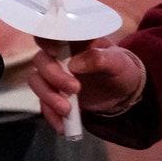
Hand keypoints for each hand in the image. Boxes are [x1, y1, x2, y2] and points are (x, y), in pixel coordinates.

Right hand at [28, 36, 143, 131]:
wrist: (124, 93)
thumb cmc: (122, 69)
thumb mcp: (118, 62)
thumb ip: (99, 58)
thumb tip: (75, 64)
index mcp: (71, 41)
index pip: (49, 34)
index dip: (45, 40)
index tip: (52, 52)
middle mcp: (57, 56)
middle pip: (41, 61)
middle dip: (53, 76)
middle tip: (74, 89)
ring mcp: (53, 76)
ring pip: (36, 81)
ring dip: (48, 97)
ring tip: (67, 110)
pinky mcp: (54, 95)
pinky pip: (43, 103)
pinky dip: (50, 115)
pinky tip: (62, 126)